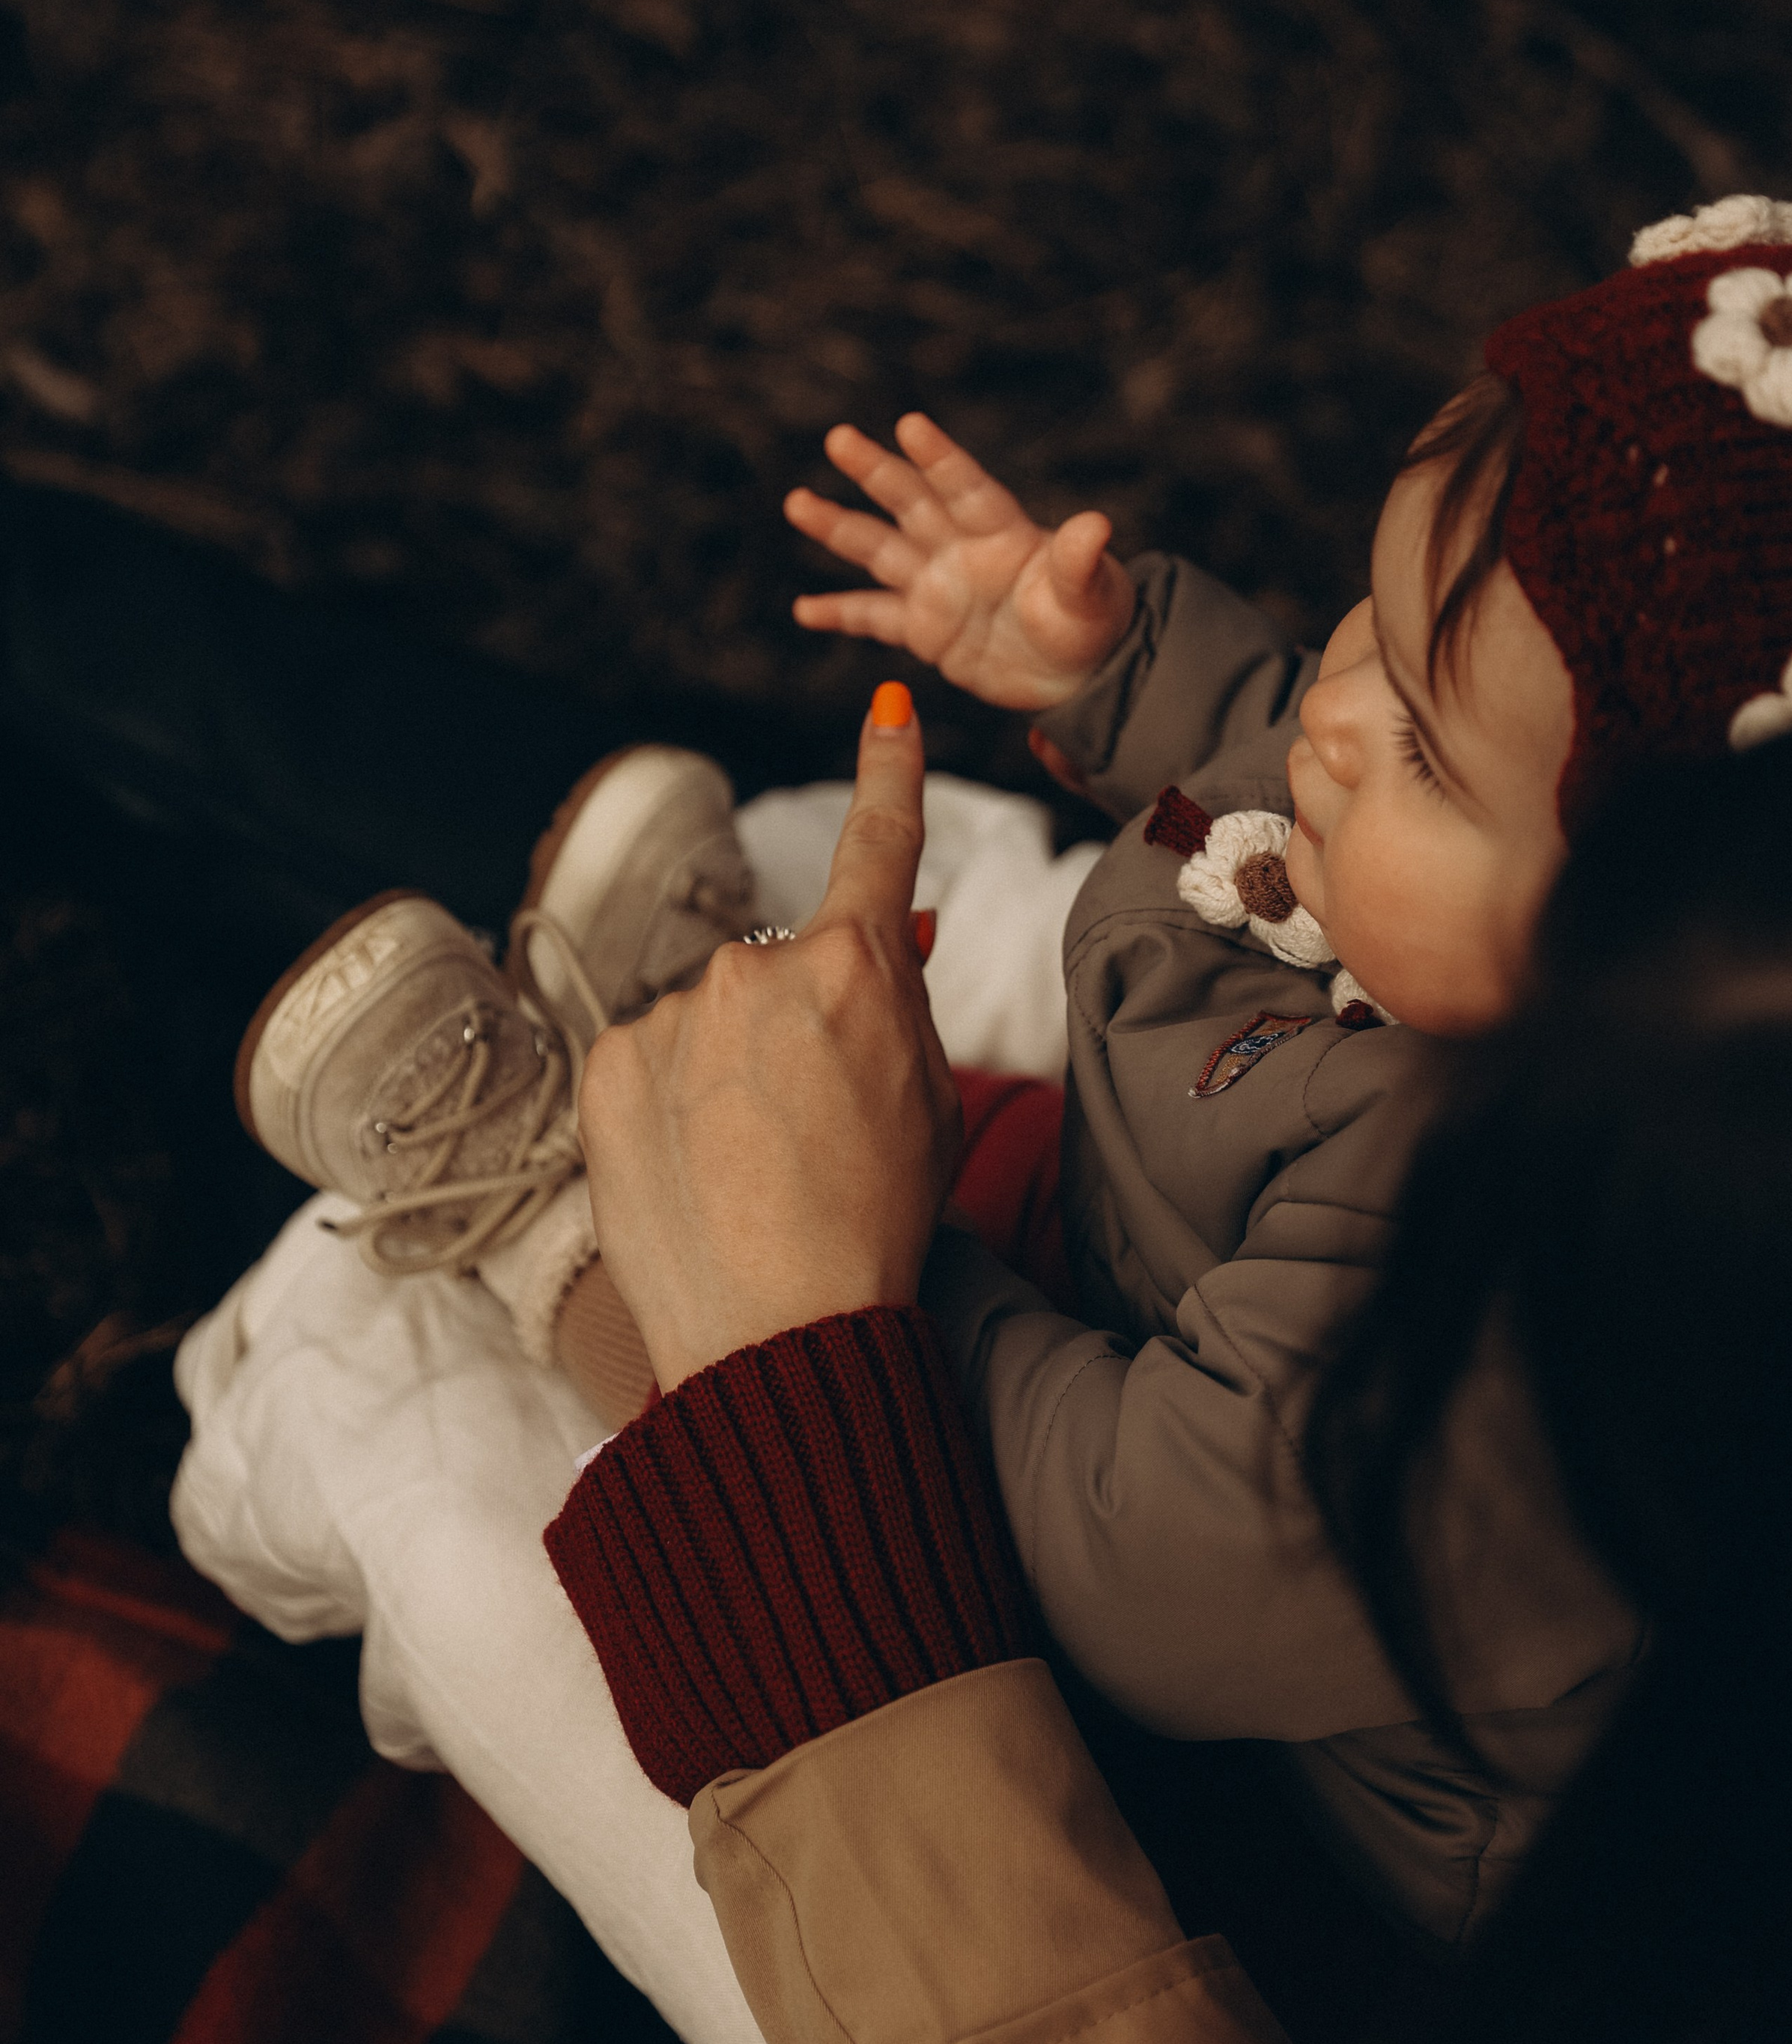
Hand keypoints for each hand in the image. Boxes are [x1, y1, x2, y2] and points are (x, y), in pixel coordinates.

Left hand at [576, 686, 961, 1393]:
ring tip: (754, 1174)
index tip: (889, 708)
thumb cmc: (876, 1225)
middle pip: (789, 973)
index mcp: (857, 968)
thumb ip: (901, 1005)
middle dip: (803, 1028)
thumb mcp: (931, 1101)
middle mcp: (758, 968)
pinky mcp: (608, 1065)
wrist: (776, 1335)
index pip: (882, 843)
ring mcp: (674, 1015)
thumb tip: (888, 935)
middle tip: (820, 1131)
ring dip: (731, 1073)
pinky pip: (652, 1060)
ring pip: (714, 1022)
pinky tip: (698, 1173)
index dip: (891, 771)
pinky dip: (673, 1104)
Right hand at [784, 412, 1135, 710]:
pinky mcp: (924, 628)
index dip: (938, 458)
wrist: (1078, 673)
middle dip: (875, 471)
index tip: (910, 425)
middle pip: (911, 503)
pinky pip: (874, 617)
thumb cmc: (1092, 623)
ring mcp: (937, 586)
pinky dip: (840, 613)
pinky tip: (804, 610)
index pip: (965, 487)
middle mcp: (961, 548)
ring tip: (797, 503)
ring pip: (879, 549)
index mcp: (1003, 531)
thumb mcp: (1091, 594)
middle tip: (839, 437)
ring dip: (837, 527)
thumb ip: (1081, 561)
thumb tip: (1097, 525)